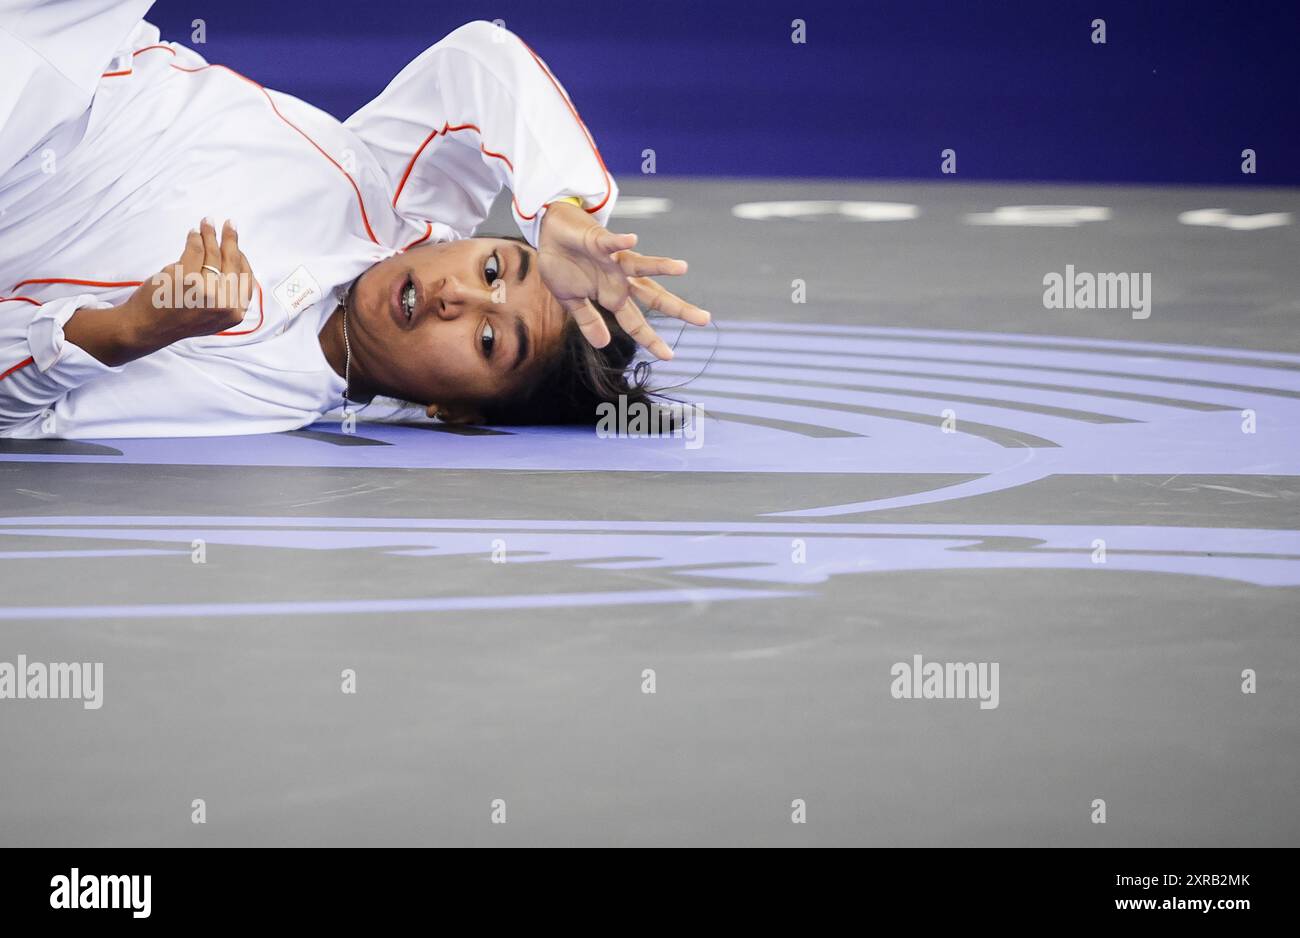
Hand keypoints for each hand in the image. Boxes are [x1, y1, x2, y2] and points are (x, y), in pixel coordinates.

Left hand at [67, 218, 256, 365]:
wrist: (147, 328)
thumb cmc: (178, 320)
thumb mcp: (213, 317)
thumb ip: (227, 298)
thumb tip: (237, 265)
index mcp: (234, 313)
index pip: (247, 279)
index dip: (243, 259)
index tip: (237, 247)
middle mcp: (224, 303)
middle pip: (232, 262)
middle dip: (231, 240)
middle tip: (229, 224)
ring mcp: (206, 290)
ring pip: (214, 253)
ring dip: (211, 234)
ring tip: (207, 223)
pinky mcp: (186, 278)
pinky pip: (195, 250)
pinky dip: (195, 238)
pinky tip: (193, 233)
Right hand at [537, 201, 708, 359]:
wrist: (551, 231)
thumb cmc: (563, 263)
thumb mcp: (572, 300)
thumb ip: (588, 321)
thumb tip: (603, 345)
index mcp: (613, 295)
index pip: (636, 322)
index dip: (651, 339)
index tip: (669, 356)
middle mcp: (619, 279)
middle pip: (653, 296)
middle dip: (677, 308)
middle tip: (705, 319)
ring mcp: (612, 260)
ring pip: (640, 265)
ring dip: (660, 266)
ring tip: (682, 268)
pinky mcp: (597, 241)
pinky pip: (610, 242)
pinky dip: (620, 242)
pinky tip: (632, 240)